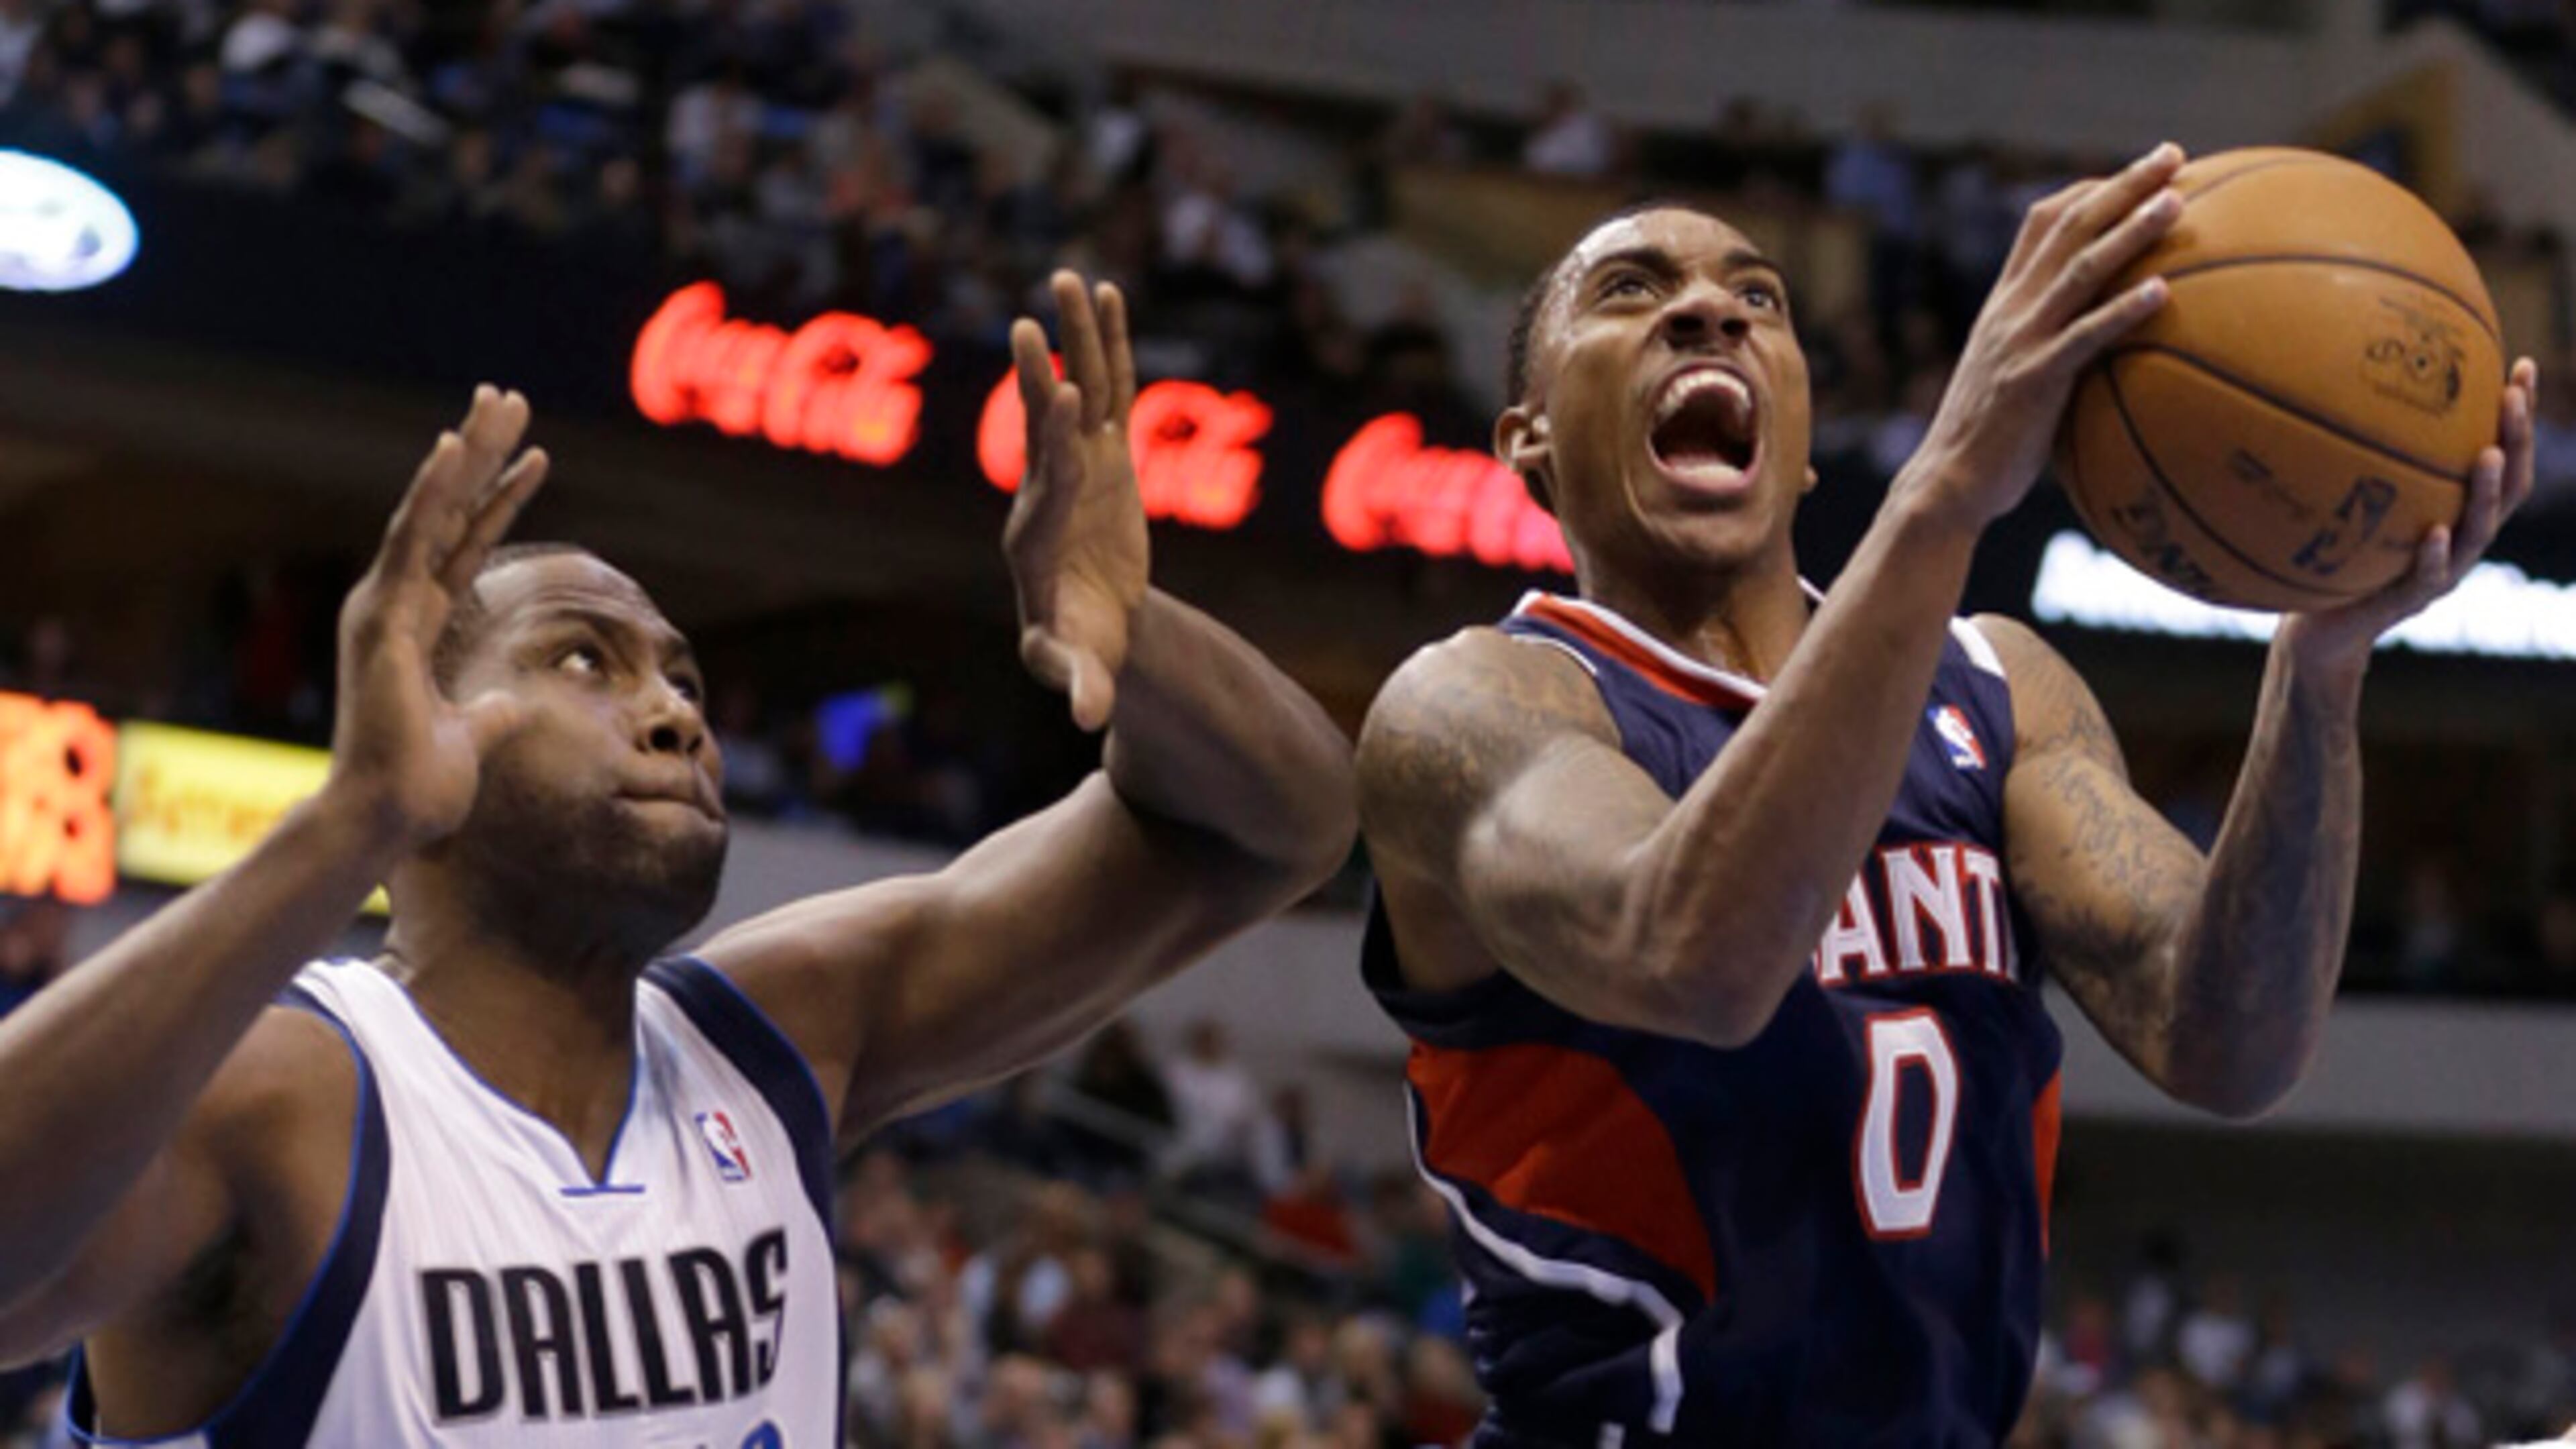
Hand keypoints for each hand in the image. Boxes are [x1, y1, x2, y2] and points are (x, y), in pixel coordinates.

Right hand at [324, 386, 549, 851]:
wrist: (386, 817)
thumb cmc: (421, 784)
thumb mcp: (476, 734)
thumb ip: (493, 711)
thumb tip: (513, 701)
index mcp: (418, 623)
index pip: (468, 544)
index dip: (500, 497)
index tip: (534, 455)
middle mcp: (398, 603)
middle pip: (451, 512)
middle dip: (482, 452)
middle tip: (509, 396)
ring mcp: (387, 604)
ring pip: (434, 509)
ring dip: (466, 452)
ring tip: (496, 400)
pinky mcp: (384, 615)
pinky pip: (413, 540)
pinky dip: (434, 492)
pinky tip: (455, 448)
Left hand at [1006, 271, 1149, 732]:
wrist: (1093, 627)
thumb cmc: (1079, 650)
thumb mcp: (1078, 668)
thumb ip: (1079, 685)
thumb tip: (1087, 720)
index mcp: (1038, 535)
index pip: (1048, 477)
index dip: (1053, 437)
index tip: (1063, 393)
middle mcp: (1049, 488)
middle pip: (1046, 423)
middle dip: (1040, 375)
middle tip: (1030, 324)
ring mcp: (1077, 464)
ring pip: (1078, 391)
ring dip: (1075, 339)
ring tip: (1072, 279)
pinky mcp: (1105, 455)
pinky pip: (1110, 393)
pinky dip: (1110, 348)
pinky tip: (1109, 295)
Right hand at [1905, 142, 2186, 527]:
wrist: (1945, 484)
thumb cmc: (1988, 441)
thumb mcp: (2011, 374)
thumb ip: (2049, 344)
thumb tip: (2105, 341)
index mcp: (2004, 304)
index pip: (2040, 224)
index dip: (2090, 190)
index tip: (2137, 172)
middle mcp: (2010, 311)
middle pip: (2067, 228)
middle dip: (2122, 185)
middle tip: (2173, 155)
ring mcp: (2020, 343)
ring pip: (2079, 270)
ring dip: (2129, 232)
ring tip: (2176, 203)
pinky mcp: (2033, 382)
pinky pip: (2084, 338)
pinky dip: (2122, 311)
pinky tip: (2163, 293)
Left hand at [2283, 357, 2540, 670]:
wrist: (2317, 629)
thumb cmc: (2336, 557)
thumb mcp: (2350, 499)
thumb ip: (2358, 458)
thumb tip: (2334, 380)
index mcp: (2457, 511)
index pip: (2503, 455)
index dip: (2517, 417)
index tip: (2519, 366)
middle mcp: (2460, 539)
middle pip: (2508, 486)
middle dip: (2516, 439)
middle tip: (2512, 395)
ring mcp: (2440, 572)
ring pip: (2478, 531)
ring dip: (2485, 492)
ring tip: (2488, 454)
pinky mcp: (2408, 603)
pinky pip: (2428, 579)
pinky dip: (2434, 556)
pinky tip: (2435, 533)